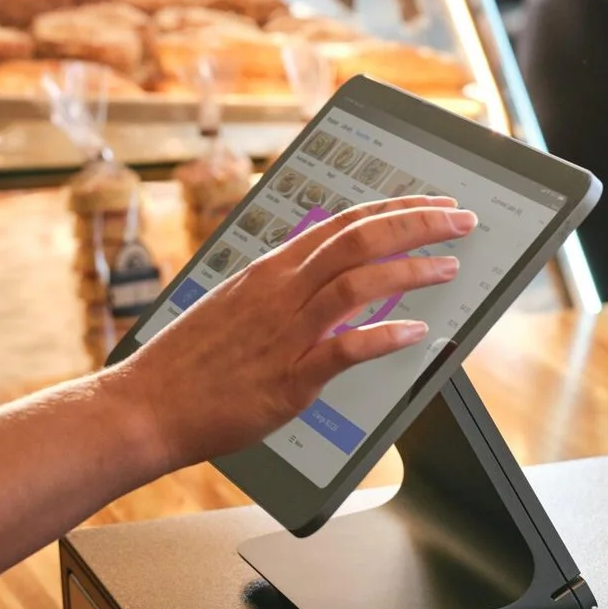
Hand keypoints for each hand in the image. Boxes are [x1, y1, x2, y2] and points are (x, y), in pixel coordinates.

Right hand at [108, 197, 468, 471]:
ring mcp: (285, 332)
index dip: (393, 210)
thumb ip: (282, 290)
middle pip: (358, 239)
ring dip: (410, 269)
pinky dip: (385, 337)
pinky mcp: (289, 378)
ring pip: (357, 282)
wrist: (148, 404)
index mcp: (270, 270)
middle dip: (416, 223)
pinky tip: (416, 334)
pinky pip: (345, 349)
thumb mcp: (236, 305)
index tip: (430, 203)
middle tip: (459, 219)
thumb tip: (326, 279)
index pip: (342, 223)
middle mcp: (280, 291)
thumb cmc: (191, 362)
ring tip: (448, 265)